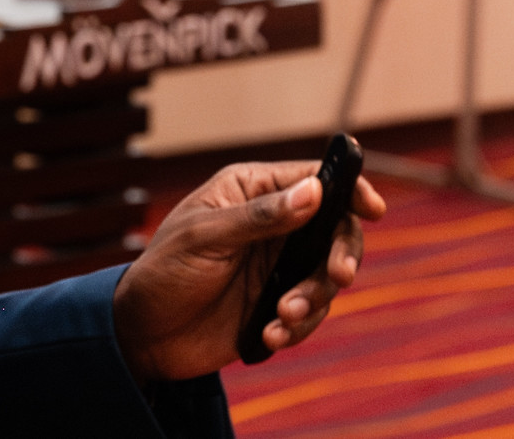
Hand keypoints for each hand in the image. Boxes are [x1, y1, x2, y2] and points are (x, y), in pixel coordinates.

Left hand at [111, 162, 385, 383]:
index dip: (349, 189)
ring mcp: (276, 266)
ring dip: (312, 300)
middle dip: (340, 254)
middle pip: (334, 230)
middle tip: (336, 276)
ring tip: (280, 318)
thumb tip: (314, 191)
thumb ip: (260, 217)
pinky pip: (309, 314)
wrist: (141, 336)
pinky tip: (268, 335)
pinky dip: (297, 328)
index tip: (372, 209)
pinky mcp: (276, 305)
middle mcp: (272, 225)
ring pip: (325, 277)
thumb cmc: (162, 272)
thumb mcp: (205, 238)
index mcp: (251, 191)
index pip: (313, 179)